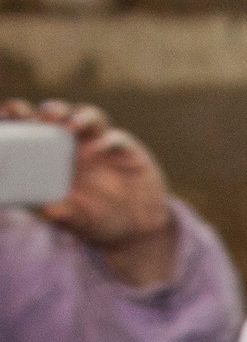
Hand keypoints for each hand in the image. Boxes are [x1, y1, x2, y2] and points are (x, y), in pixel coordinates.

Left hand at [1, 100, 178, 287]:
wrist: (137, 230)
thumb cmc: (97, 220)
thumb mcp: (77, 221)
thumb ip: (64, 214)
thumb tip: (48, 210)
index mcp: (53, 155)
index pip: (32, 127)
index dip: (19, 117)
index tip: (6, 115)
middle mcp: (76, 144)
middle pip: (59, 115)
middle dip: (48, 111)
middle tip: (41, 116)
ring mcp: (102, 144)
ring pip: (88, 117)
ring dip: (78, 117)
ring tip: (69, 126)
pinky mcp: (128, 151)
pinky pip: (118, 138)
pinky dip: (109, 140)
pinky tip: (101, 149)